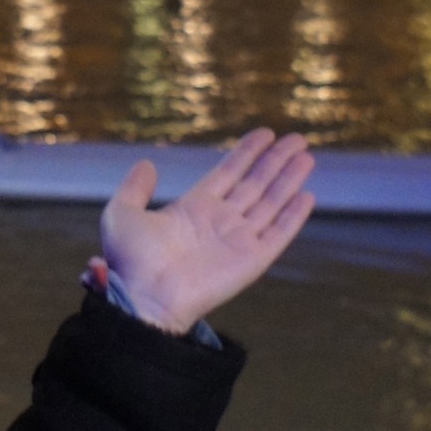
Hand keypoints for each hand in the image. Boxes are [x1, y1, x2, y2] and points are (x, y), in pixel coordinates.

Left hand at [99, 129, 314, 333]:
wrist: (143, 297)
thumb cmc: (130, 261)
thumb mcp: (123, 213)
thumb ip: (135, 187)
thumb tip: (147, 163)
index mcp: (194, 208)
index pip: (229, 172)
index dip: (248, 152)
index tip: (266, 133)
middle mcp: (220, 221)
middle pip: (256, 183)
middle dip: (277, 160)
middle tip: (298, 139)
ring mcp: (237, 240)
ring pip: (271, 202)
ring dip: (289, 179)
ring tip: (307, 155)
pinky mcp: (251, 260)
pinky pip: (277, 234)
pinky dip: (293, 216)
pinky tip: (307, 195)